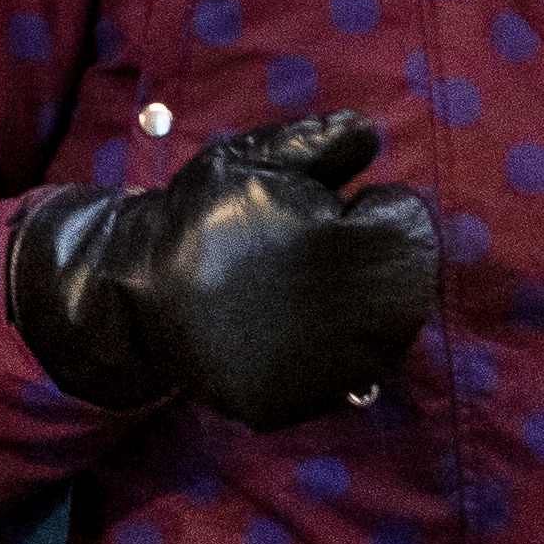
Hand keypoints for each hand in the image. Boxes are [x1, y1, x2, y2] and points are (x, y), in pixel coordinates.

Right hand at [5, 110, 440, 428]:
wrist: (134, 290)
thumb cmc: (201, 215)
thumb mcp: (252, 158)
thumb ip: (320, 144)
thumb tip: (372, 137)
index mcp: (331, 246)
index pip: (410, 229)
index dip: (383, 210)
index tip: (350, 209)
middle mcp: (336, 318)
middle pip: (408, 289)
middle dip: (381, 262)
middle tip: (335, 251)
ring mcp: (315, 373)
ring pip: (384, 340)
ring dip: (366, 309)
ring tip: (316, 288)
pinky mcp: (291, 405)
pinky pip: (343, 381)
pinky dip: (334, 355)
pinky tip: (295, 329)